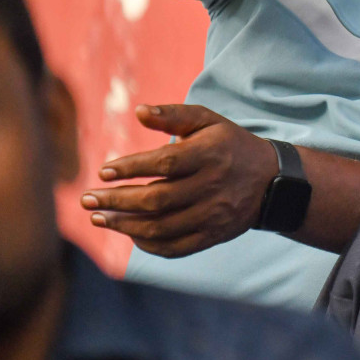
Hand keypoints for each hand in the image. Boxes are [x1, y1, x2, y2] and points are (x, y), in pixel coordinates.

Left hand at [82, 105, 275, 257]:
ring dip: (123, 225)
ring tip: (99, 217)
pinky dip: (146, 244)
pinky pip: (174, 247)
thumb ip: (174, 115)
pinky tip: (128, 232)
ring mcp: (213, 214)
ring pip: (161, 227)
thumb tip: (138, 111)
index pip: (165, 163)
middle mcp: (213, 186)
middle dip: (116, 201)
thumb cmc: (230, 145)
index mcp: (211, 154)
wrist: (272, 181)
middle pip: (157, 199)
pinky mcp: (213, 235)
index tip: (103, 170)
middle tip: (87, 199)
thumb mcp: (209, 122)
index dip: (132, 168)